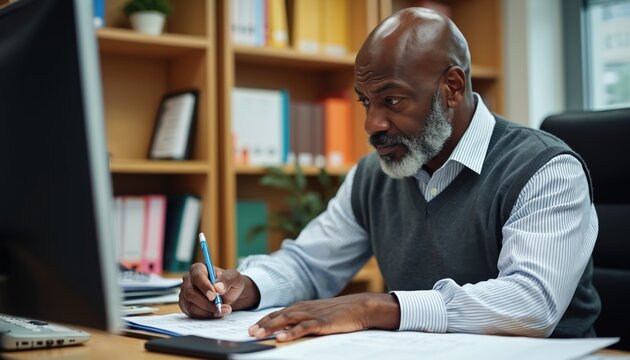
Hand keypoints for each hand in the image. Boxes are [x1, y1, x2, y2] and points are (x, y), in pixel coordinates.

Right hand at [179, 263, 260, 318]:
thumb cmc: (230, 283)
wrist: (230, 295)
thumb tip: (218, 287)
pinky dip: (204, 316)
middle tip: (220, 308)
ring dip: (207, 311)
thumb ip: (227, 279)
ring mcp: (185, 293)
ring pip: (190, 305)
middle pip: (190, 293)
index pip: (197, 276)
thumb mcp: (234, 277)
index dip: (204, 287)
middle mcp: (188, 280)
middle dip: (206, 303)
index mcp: (198, 269)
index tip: (213, 296)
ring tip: (221, 311)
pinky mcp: (186, 305)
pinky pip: (191, 313)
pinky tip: (214, 314)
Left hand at [248, 293, 399, 341]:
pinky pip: (303, 328)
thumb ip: (302, 321)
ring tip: (258, 335)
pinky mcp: (321, 322)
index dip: (263, 320)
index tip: (250, 328)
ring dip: (271, 327)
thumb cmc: (339, 313)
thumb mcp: (317, 315)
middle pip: (278, 316)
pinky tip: (281, 338)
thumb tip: (286, 330)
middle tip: (249, 333)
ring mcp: (312, 314)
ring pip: (286, 320)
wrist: (359, 307)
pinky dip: (290, 333)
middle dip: (262, 324)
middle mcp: (303, 308)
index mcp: (301, 307)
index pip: (277, 313)